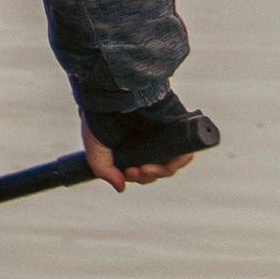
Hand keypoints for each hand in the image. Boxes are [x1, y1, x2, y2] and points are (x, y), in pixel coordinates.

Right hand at [81, 118, 196, 193]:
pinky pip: (184, 150)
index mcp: (128, 144)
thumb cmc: (100, 116)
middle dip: (147, 175)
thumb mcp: (95, 148)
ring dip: (161, 170)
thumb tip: (121, 187)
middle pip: (154, 169)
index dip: (135, 176)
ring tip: (149, 167)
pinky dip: (180, 159)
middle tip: (139, 169)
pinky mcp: (175, 127)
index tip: (129, 171)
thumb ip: (104, 170)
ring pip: (169, 162)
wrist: (113, 91)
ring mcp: (162, 133)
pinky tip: (171, 162)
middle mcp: (146, 139)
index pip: (138, 170)